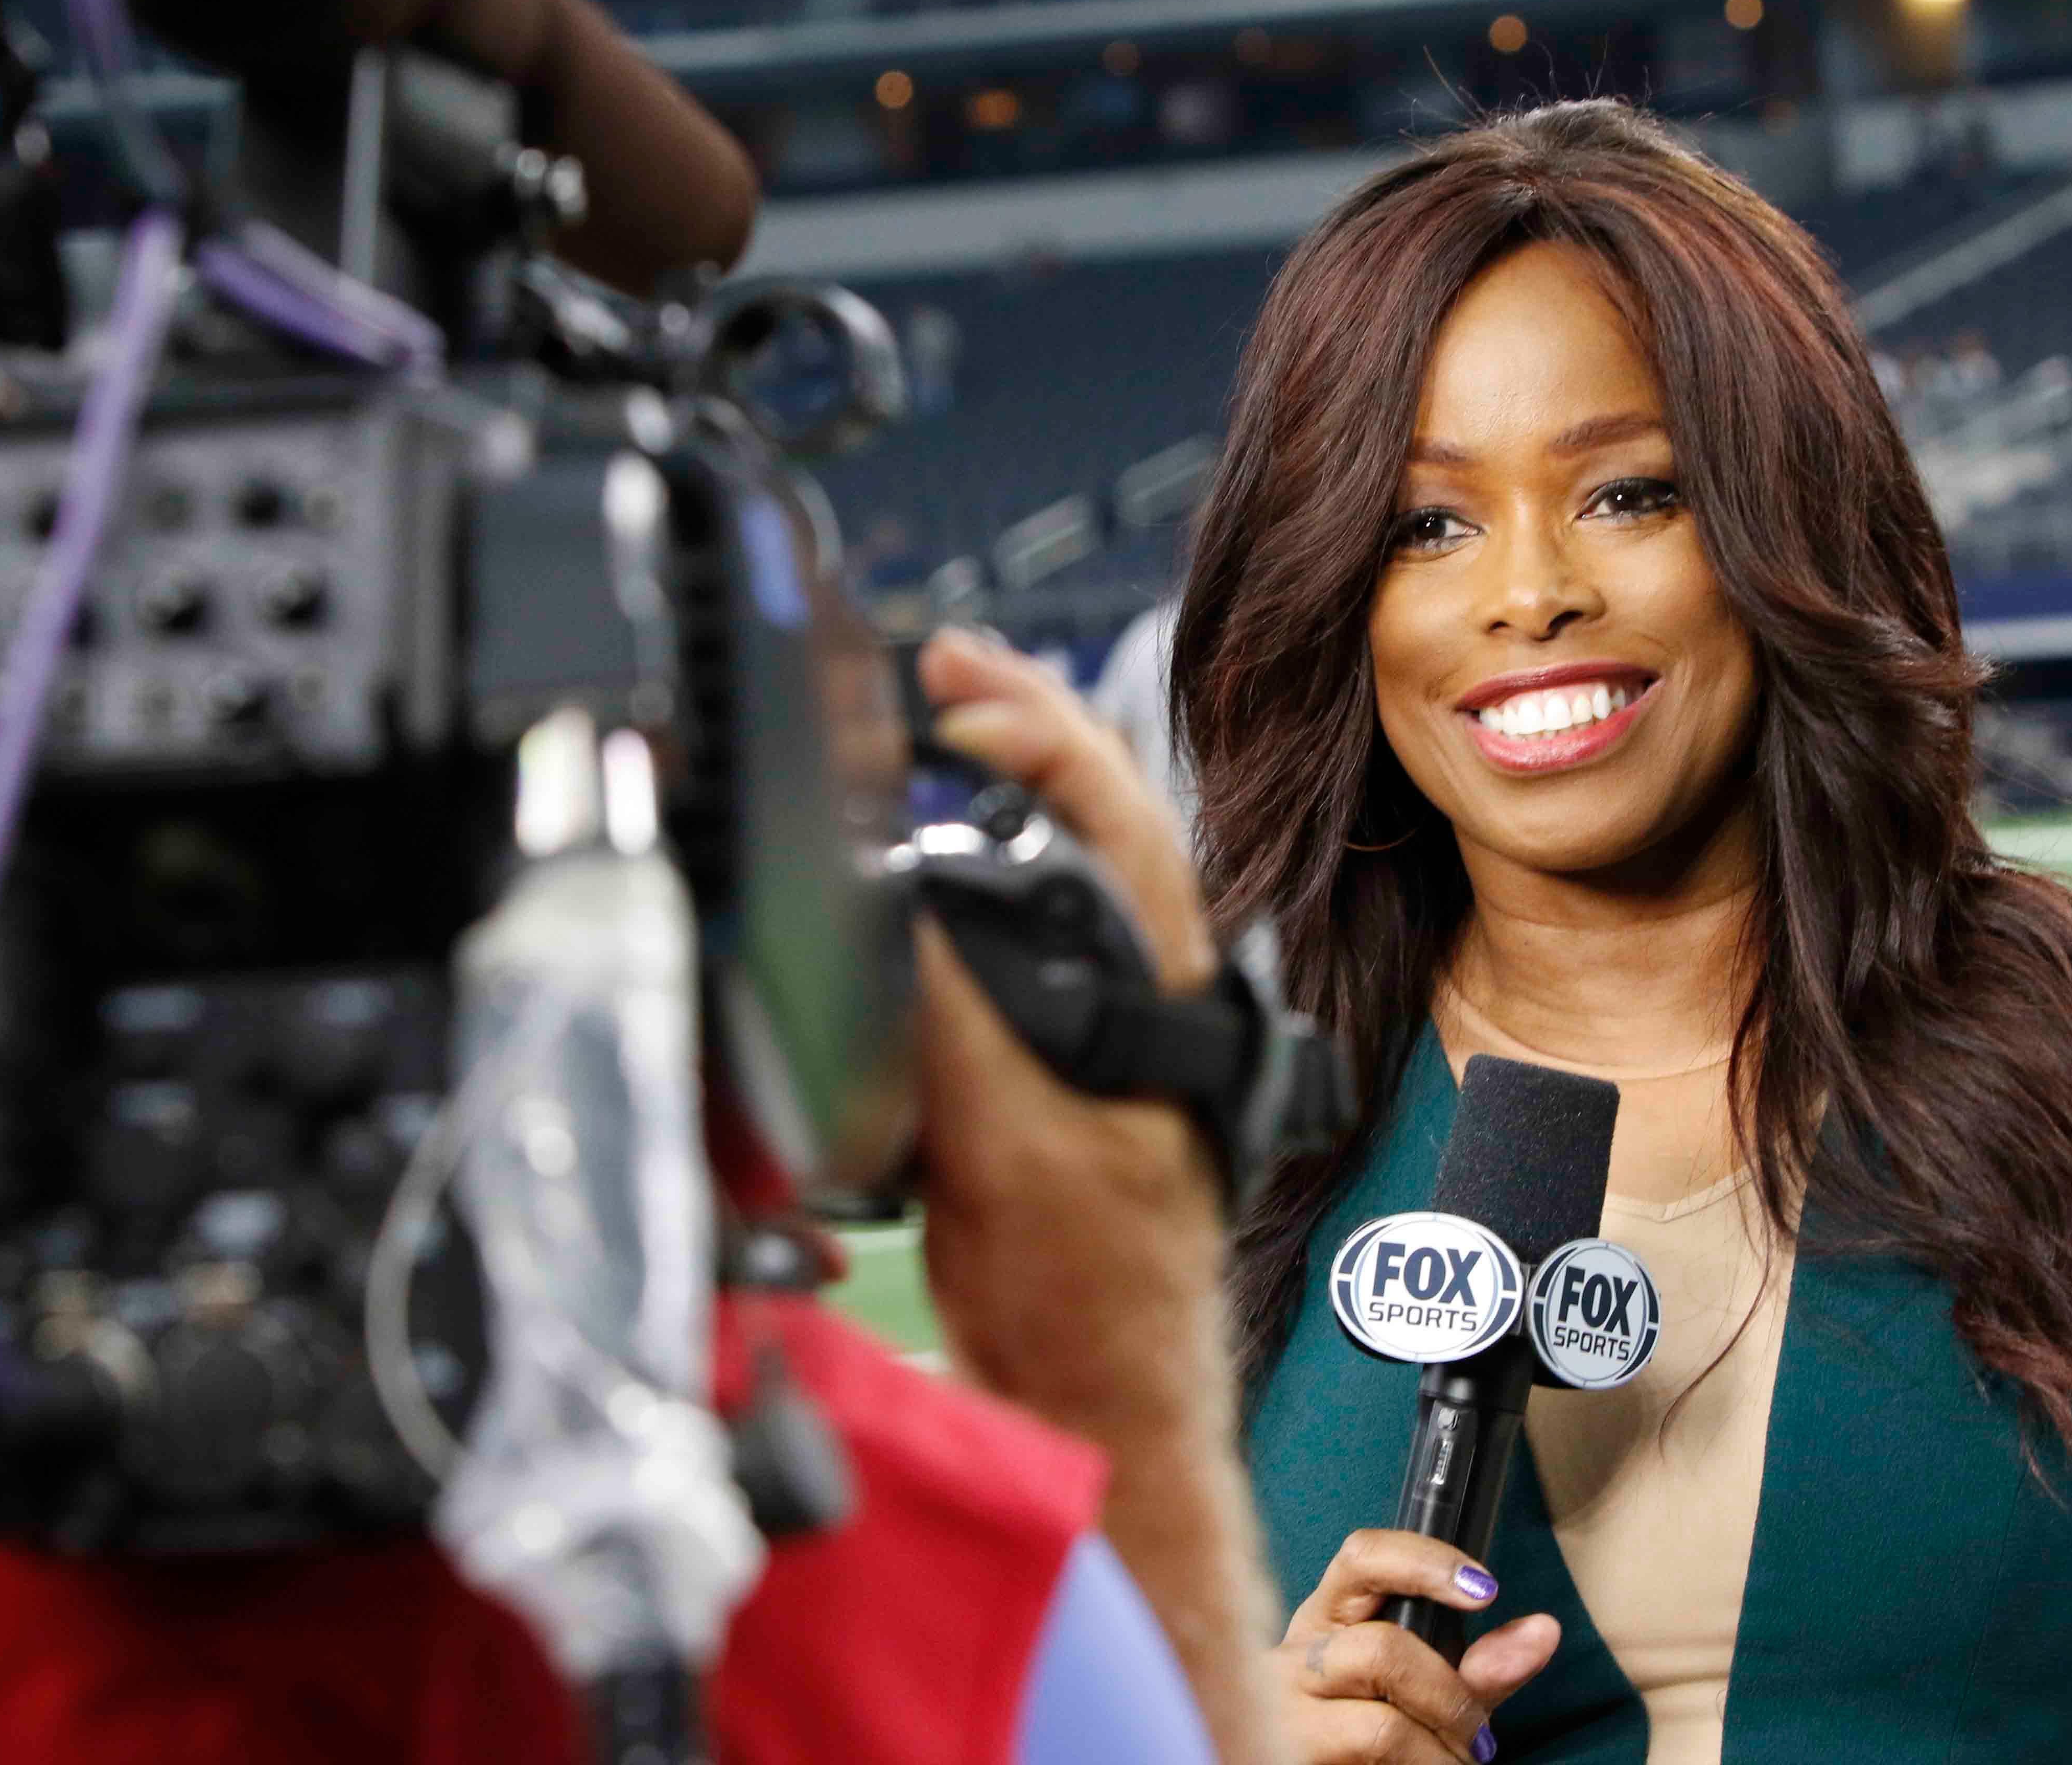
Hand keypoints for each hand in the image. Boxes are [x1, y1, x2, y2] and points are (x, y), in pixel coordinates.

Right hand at [909, 625, 1285, 1764]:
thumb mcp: (1001, 1150)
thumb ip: (954, 1025)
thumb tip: (898, 904)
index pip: (1115, 817)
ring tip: (959, 717)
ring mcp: (1127, 1033)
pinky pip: (1050, 936)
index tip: (954, 693)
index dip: (1035, 738)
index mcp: (1172, 1000)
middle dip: (1028, 725)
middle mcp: (1164, 1001)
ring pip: (1084, 873)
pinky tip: (955, 852)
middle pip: (1110, 820)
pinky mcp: (1079, 1073)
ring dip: (1021, 786)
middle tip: (949, 662)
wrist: (1101, 1407)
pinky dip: (998, 870)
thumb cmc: (1086, 1306)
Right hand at [1271, 1532, 1560, 1764]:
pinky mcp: (1291, 1749)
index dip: (1425, 1561)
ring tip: (1455, 1761)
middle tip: (1478, 1737)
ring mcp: (1288, 1708)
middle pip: (1383, 1647)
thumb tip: (1545, 1629)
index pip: (1363, 1557)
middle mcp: (1298, 1655)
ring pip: (1383, 1715)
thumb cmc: (1372, 1739)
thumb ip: (1483, 1668)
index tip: (1485, 1589)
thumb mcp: (1430, 1697)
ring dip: (1441, 1743)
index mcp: (1329, 1619)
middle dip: (1451, 1695)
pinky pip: (1378, 1749)